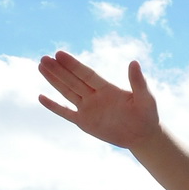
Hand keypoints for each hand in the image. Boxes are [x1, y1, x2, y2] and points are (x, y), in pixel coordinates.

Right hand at [38, 51, 162, 150]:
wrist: (143, 135)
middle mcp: (94, 96)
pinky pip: (66, 113)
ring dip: (54, 81)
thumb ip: (138, 82)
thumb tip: (134, 62)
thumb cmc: (147, 115)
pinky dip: (54, 107)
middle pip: (73, 80)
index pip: (86, 74)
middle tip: (43, 58)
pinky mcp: (84, 123)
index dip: (73, 64)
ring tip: (41, 66)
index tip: (59, 54)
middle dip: (59, 70)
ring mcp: (88, 109)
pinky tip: (41, 97)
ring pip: (67, 92)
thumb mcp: (146, 98)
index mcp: (107, 88)